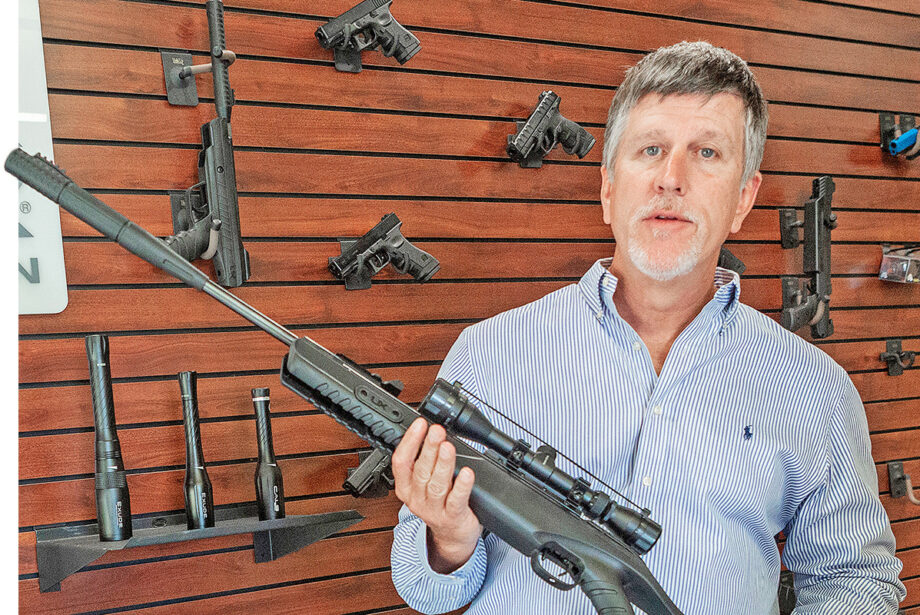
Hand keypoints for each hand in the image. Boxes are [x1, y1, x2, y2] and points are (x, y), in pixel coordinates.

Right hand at [392, 417, 481, 572]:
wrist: (452, 536)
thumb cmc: (439, 503)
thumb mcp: (424, 483)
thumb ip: (425, 461)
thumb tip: (432, 432)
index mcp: (405, 488)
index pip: (401, 462)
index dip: (409, 441)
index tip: (420, 424)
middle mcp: (416, 499)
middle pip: (420, 471)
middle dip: (428, 448)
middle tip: (436, 430)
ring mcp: (433, 510)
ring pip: (436, 485)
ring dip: (443, 464)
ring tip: (448, 447)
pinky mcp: (452, 518)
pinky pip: (456, 500)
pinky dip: (461, 486)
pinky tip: (467, 473)